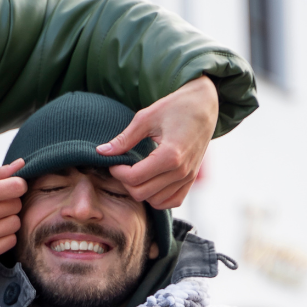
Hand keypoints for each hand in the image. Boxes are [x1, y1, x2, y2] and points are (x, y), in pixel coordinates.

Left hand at [96, 75, 218, 209]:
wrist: (204, 105)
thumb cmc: (175, 107)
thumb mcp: (146, 117)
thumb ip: (124, 139)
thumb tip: (101, 152)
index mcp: (170, 155)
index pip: (134, 178)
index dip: (117, 172)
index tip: (113, 162)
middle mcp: (182, 171)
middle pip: (142, 193)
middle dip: (126, 182)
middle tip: (122, 167)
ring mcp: (189, 177)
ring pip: (155, 201)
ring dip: (141, 190)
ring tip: (136, 173)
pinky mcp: (192, 180)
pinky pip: (172, 202)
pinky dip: (158, 197)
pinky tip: (150, 182)